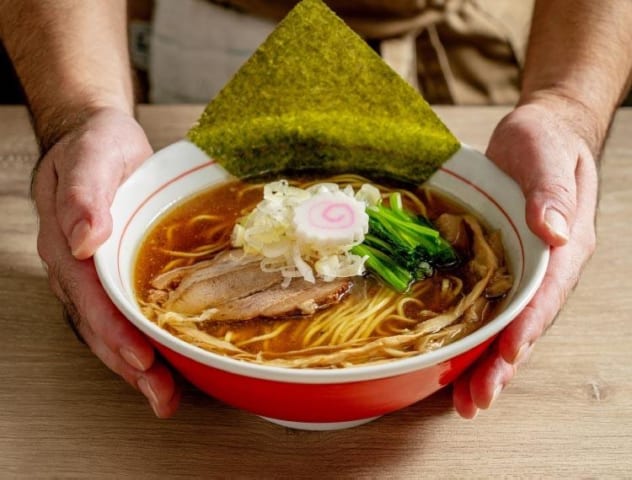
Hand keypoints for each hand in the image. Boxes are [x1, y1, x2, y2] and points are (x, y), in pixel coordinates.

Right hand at [32, 107, 180, 416]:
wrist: (95, 140)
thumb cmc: (95, 146)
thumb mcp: (93, 156)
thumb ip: (86, 195)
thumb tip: (83, 238)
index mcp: (68, 243)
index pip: (90, 297)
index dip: (115, 331)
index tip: (142, 358)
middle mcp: (77, 268)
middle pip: (99, 325)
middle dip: (130, 365)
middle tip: (163, 397)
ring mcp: (92, 276)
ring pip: (109, 329)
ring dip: (136, 366)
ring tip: (166, 395)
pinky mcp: (112, 275)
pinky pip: (122, 315)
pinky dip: (142, 341)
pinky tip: (164, 360)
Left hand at [452, 97, 599, 417]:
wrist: (539, 132)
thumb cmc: (546, 142)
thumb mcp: (547, 158)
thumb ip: (551, 193)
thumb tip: (552, 231)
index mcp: (564, 247)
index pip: (546, 295)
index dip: (526, 328)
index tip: (507, 356)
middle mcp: (545, 266)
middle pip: (524, 324)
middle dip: (501, 364)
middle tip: (476, 401)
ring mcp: (522, 269)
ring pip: (504, 323)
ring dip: (485, 362)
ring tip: (464, 400)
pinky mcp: (498, 264)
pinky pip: (486, 305)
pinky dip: (472, 334)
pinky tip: (454, 358)